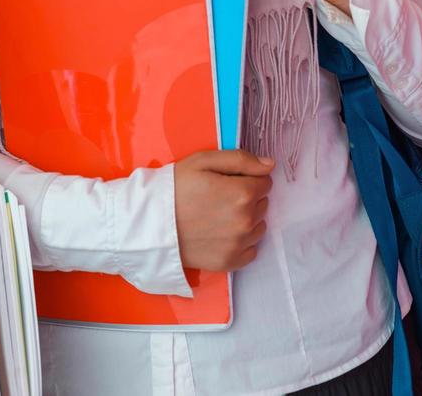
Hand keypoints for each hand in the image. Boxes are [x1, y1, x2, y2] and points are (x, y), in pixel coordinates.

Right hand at [173, 149, 273, 271]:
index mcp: (243, 193)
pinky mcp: (231, 262)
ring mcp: (239, 244)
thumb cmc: (175, 187)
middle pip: (263, 204)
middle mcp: (246, 221)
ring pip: (259, 226)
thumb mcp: (203, 161)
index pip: (265, 181)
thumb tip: (270, 165)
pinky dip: (241, 242)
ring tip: (219, 215)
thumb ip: (240, 159)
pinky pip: (251, 250)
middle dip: (247, 198)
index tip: (228, 180)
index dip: (247, 178)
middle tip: (220, 196)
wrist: (151, 222)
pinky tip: (221, 233)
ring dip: (246, 219)